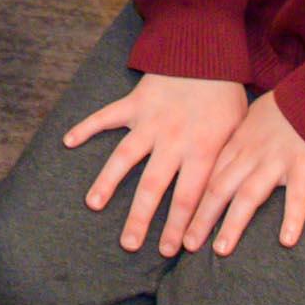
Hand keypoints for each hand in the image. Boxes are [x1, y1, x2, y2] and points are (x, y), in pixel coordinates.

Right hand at [62, 72, 250, 254]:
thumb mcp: (237, 134)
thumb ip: (225, 165)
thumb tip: (224, 202)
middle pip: (152, 187)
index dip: (180, 226)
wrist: (206, 54)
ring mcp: (148, 122)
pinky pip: (105, 116)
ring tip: (93, 204)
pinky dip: (86, 127)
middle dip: (141, 218)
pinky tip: (67, 141)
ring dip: (107, 182)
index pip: (188, 198)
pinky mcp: (133, 103)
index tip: (173, 251)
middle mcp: (171, 140)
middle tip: (130, 245)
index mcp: (200, 151)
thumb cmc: (226, 98)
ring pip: (124, 157)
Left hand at [185, 92, 304, 254]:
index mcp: (235, 145)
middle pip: (218, 189)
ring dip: (232, 224)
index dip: (189, 203)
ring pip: (249, 196)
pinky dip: (293, 217)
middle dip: (200, 219)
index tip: (176, 225)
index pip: (205, 178)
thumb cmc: (280, 111)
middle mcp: (250, 155)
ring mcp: (276, 161)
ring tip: (219, 250)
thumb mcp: (245, 122)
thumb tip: (210, 165)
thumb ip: (231, 145)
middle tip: (186, 246)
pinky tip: (287, 240)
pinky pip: (298, 195)